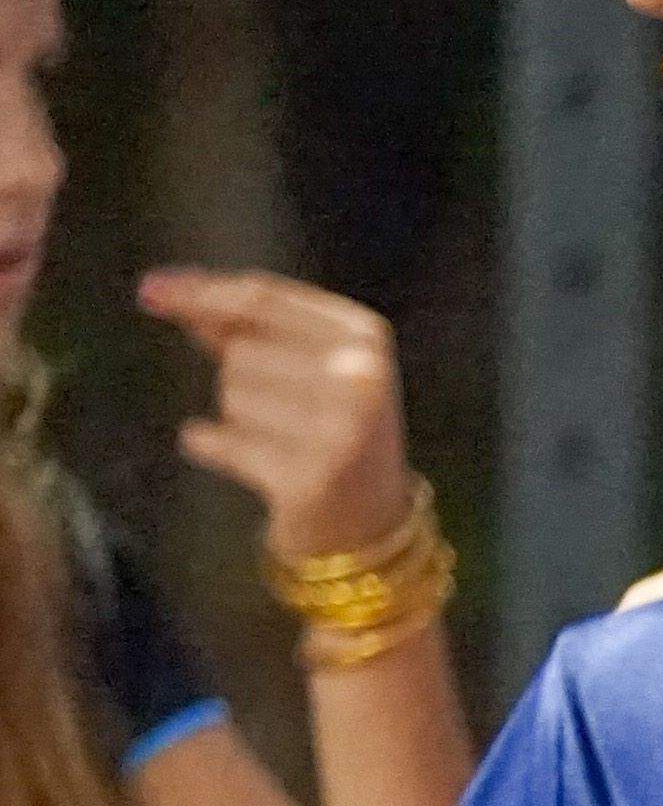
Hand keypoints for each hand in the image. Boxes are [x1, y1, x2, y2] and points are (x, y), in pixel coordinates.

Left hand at [139, 269, 412, 561]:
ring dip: (239, 417)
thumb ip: (241, 326)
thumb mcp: (302, 363)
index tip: (151, 291)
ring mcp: (343, 428)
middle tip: (286, 413)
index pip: (263, 299)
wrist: (369, 517)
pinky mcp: (312, 477)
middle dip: (242, 377)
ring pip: (232, 395)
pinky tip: (250, 462)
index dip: (201, 293)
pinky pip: (220, 442)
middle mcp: (362, 377)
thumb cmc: (326, 425)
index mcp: (366, 336)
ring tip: (283, 440)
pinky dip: (214, 447)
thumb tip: (160, 289)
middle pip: (241, 352)